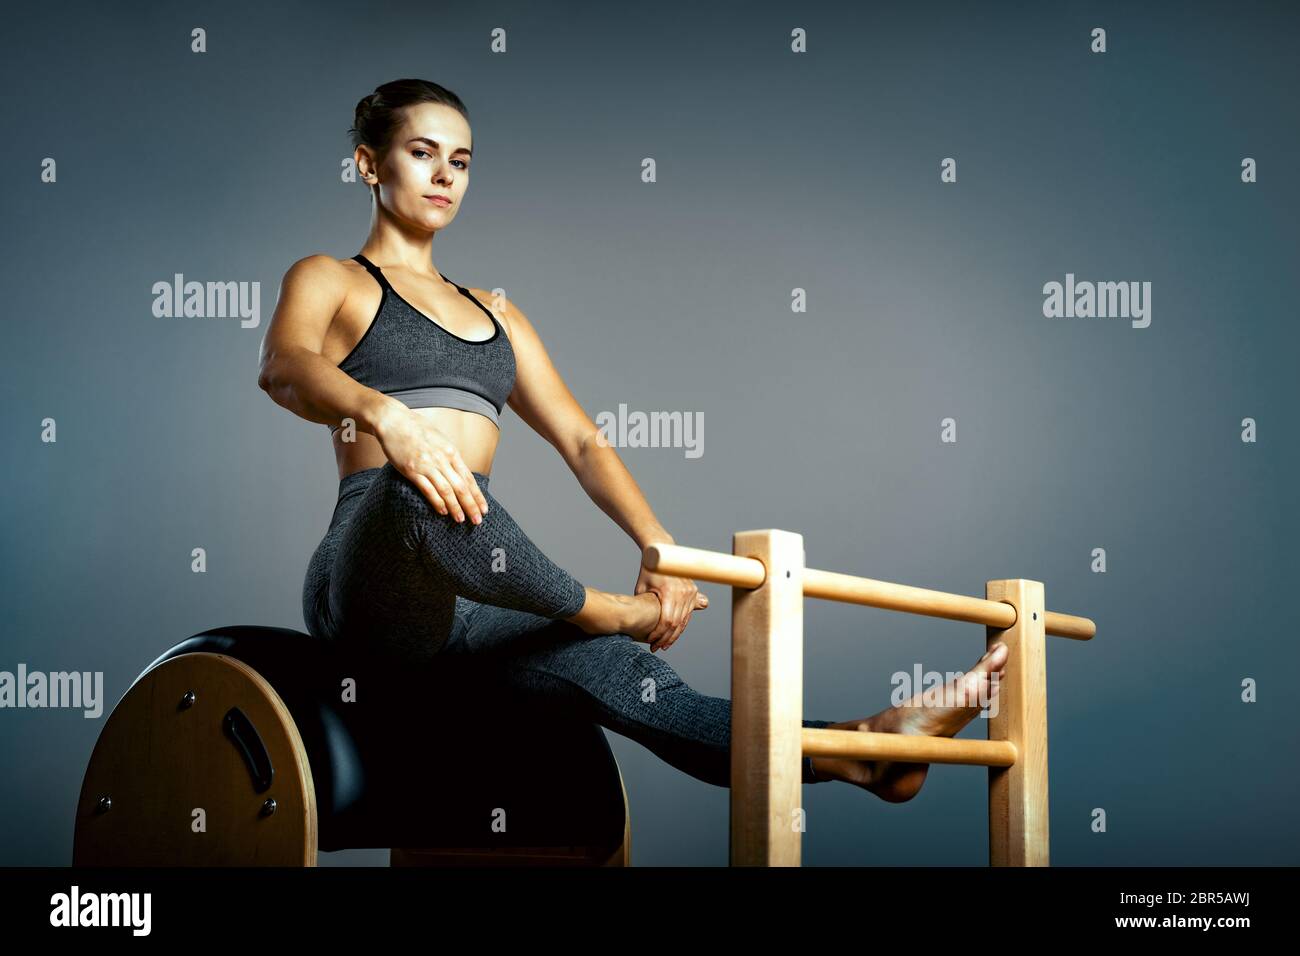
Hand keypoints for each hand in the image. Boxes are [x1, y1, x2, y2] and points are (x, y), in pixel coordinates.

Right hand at [375, 406, 488, 523]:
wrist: (394, 421)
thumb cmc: (417, 429)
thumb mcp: (440, 439)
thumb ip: (449, 456)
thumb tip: (459, 471)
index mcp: (451, 452)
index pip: (468, 478)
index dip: (477, 495)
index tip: (484, 509)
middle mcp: (442, 459)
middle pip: (461, 487)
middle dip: (471, 505)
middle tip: (477, 521)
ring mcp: (427, 465)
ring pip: (446, 490)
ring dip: (455, 507)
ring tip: (461, 520)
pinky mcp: (412, 470)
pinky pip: (427, 489)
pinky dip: (437, 502)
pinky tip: (443, 512)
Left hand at [634, 564, 707, 652]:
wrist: (663, 552)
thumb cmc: (649, 571)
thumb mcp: (642, 588)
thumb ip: (643, 606)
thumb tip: (637, 624)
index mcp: (670, 591)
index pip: (667, 621)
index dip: (659, 634)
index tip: (651, 641)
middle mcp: (684, 592)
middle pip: (677, 623)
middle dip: (666, 638)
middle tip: (656, 647)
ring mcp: (691, 591)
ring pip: (684, 620)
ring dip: (674, 634)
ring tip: (664, 644)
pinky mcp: (693, 591)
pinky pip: (688, 613)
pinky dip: (680, 625)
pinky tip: (672, 634)